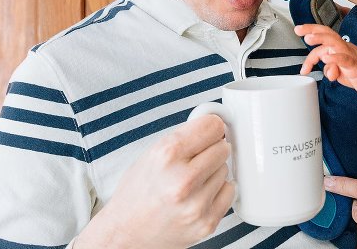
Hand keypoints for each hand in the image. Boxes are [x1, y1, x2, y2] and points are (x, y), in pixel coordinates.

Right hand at [75, 115, 233, 248]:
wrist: (127, 232)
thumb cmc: (138, 191)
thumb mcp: (152, 153)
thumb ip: (184, 136)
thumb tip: (216, 123)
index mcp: (166, 155)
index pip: (212, 126)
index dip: (212, 127)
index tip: (210, 130)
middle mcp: (182, 180)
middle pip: (223, 147)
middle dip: (213, 149)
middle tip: (197, 157)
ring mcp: (196, 204)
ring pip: (225, 170)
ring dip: (213, 171)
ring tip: (192, 181)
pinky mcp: (206, 223)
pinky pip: (229, 192)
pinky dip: (218, 191)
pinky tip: (199, 194)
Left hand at [295, 23, 356, 96]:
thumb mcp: (340, 72)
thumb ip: (330, 69)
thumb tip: (325, 70)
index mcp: (339, 47)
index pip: (323, 37)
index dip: (310, 32)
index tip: (297, 30)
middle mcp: (344, 47)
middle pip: (328, 34)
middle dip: (312, 30)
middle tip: (298, 30)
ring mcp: (351, 55)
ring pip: (335, 43)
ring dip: (320, 39)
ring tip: (308, 39)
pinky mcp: (356, 66)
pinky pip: (345, 59)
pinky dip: (335, 58)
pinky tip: (326, 58)